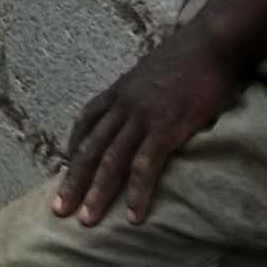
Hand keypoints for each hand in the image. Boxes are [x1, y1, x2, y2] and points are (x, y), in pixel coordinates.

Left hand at [54, 22, 244, 225]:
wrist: (209, 44)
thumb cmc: (186, 59)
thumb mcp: (150, 73)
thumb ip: (139, 93)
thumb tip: (140, 106)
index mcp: (118, 93)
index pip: (85, 124)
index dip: (72, 149)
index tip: (62, 172)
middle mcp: (122, 106)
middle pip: (90, 148)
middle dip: (72, 181)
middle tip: (58, 211)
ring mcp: (141, 117)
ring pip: (111, 161)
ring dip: (98, 193)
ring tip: (88, 222)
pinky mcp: (165, 128)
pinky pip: (146, 166)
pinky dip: (138, 192)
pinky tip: (134, 216)